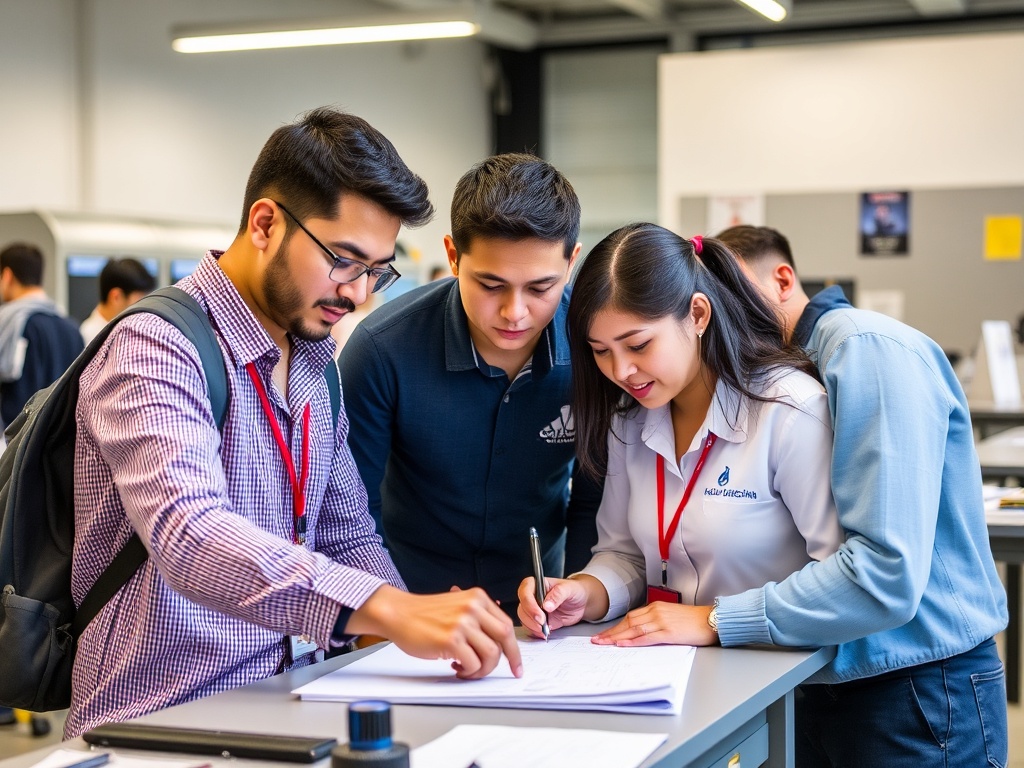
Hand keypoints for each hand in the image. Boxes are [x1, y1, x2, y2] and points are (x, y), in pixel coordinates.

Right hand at [348, 584, 522, 678]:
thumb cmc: (423, 614)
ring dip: (481, 669)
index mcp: (477, 598)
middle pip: (505, 637)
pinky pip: (473, 664)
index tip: (516, 662)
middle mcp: (473, 608)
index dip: (514, 647)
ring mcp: (462, 623)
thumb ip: (477, 617)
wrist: (397, 613)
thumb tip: (497, 640)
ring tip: (467, 669)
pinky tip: (455, 667)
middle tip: (509, 671)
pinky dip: (468, 672)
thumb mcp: (456, 605)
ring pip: (491, 654)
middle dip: (510, 659)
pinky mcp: (451, 640)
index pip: (506, 624)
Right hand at [516, 576, 592, 637]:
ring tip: (545, 629)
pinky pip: (530, 627)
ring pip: (524, 618)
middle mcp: (532, 596)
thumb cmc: (574, 590)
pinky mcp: (537, 621)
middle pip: (522, 607)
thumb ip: (558, 594)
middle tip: (543, 624)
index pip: (525, 591)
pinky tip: (544, 633)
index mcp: (537, 584)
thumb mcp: (569, 589)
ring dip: (533, 626)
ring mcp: (534, 609)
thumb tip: (547, 605)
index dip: (529, 604)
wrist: (581, 603)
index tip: (540, 614)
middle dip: (531, 618)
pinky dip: (536, 632)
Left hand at [591, 602, 717, 646]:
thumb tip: (642, 632)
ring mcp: (662, 621)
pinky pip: (646, 637)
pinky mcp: (669, 632)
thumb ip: (657, 621)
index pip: (630, 617)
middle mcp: (656, 612)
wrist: (712, 620)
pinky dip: (632, 641)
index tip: (605, 634)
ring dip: (617, 637)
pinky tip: (623, 644)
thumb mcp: (672, 616)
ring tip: (604, 643)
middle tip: (597, 640)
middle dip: (611, 632)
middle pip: (628, 622)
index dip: (616, 626)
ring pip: (633, 629)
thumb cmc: (694, 620)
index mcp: (656, 607)